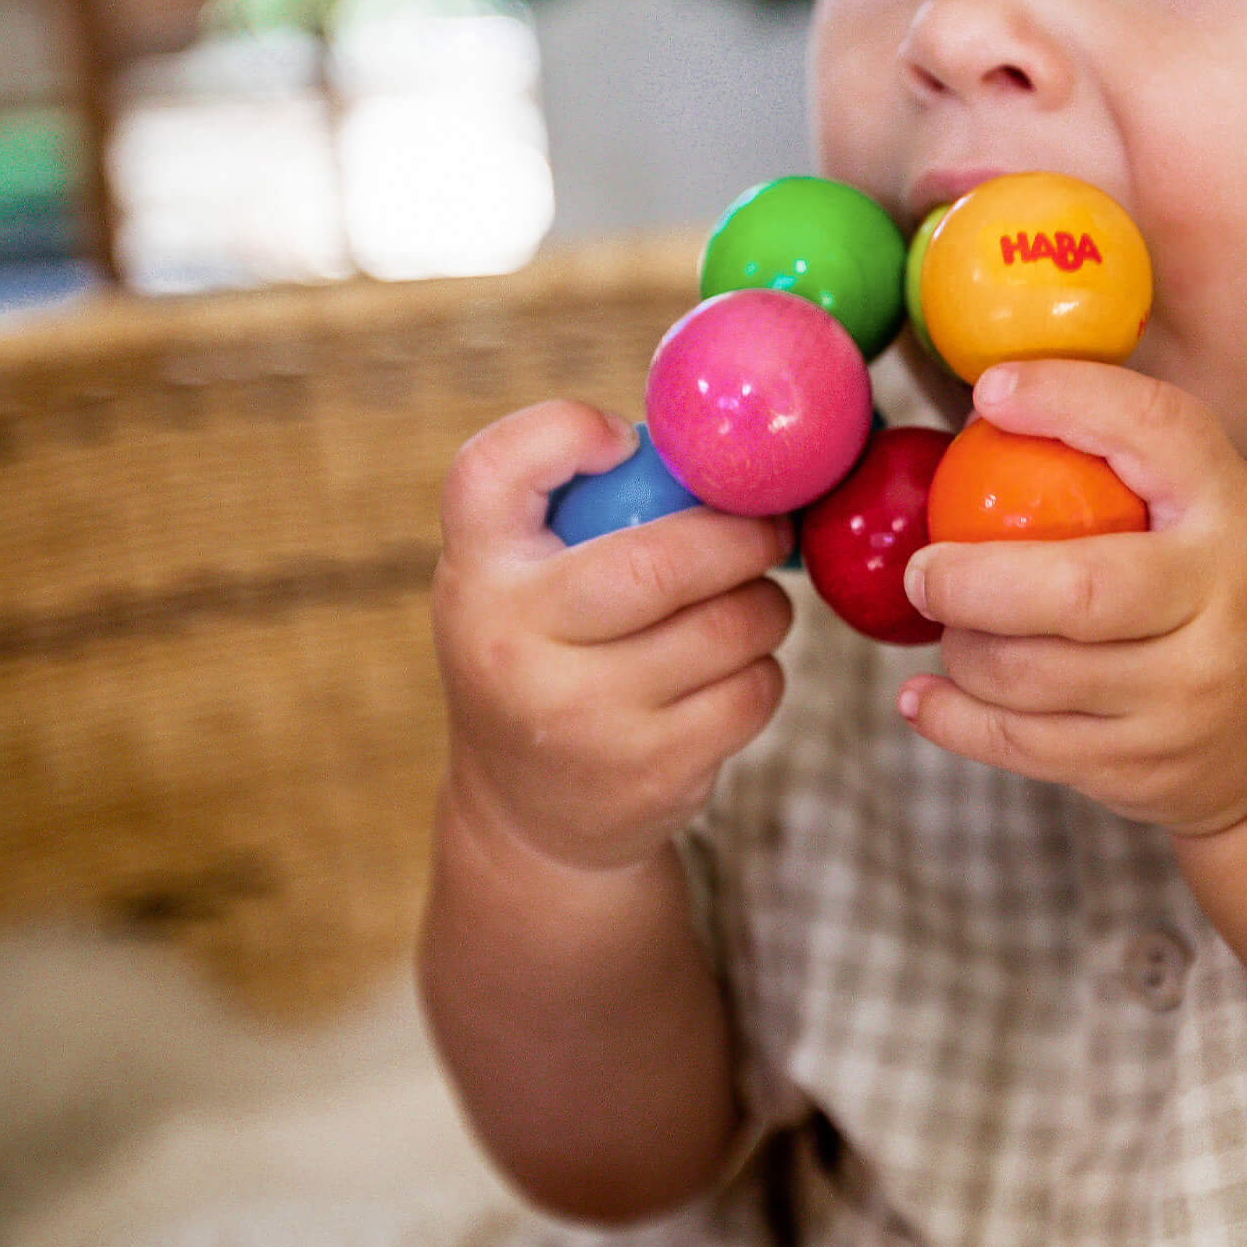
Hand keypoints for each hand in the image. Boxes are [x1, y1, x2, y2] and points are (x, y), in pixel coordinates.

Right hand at [431, 401, 795, 872]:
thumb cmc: (541, 652)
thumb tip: (711, 450)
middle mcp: (513, 647)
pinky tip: (729, 671)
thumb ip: (576, 506)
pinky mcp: (651, 772)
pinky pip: (754, 688)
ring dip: (764, 604)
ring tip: (748, 603)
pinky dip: (761, 669)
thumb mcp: (515, 579)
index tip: (624, 440)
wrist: (527, 815)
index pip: (493, 469)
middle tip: (770, 527)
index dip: (565, 431)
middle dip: (744, 536)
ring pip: (731, 625)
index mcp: (476, 575)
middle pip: (663, 561)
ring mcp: (583, 717)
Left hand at [898, 361, 1246, 836]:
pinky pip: (1023, 746)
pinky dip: (955, 719)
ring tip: (946, 625)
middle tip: (923, 568)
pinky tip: (922, 698)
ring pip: (1032, 677)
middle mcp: (1221, 609)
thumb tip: (994, 394)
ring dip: (962, 649)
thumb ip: (1133, 460)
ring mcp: (1186, 703)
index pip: (1157, 431)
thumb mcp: (1220, 509)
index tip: (990, 393)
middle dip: (971, 580)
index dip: (1069, 401)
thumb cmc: (1232, 591)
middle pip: (1077, 591)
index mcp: (1235, 518)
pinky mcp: (1145, 771)